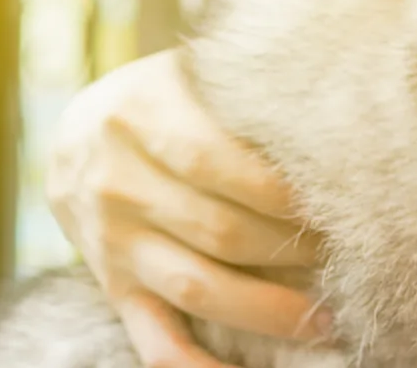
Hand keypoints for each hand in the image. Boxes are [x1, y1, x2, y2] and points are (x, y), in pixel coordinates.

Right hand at [46, 49, 330, 365]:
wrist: (71, 138)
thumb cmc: (160, 101)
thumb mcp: (187, 77)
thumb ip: (241, 95)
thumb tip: (330, 119)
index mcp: (137, 117)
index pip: (216, 161)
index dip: (280, 188)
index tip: (333, 199)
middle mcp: (117, 184)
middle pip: (218, 229)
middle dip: (290, 247)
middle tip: (345, 251)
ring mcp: (112, 243)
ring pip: (197, 287)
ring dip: (268, 308)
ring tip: (323, 317)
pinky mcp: (115, 289)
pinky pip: (156, 342)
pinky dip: (199, 367)